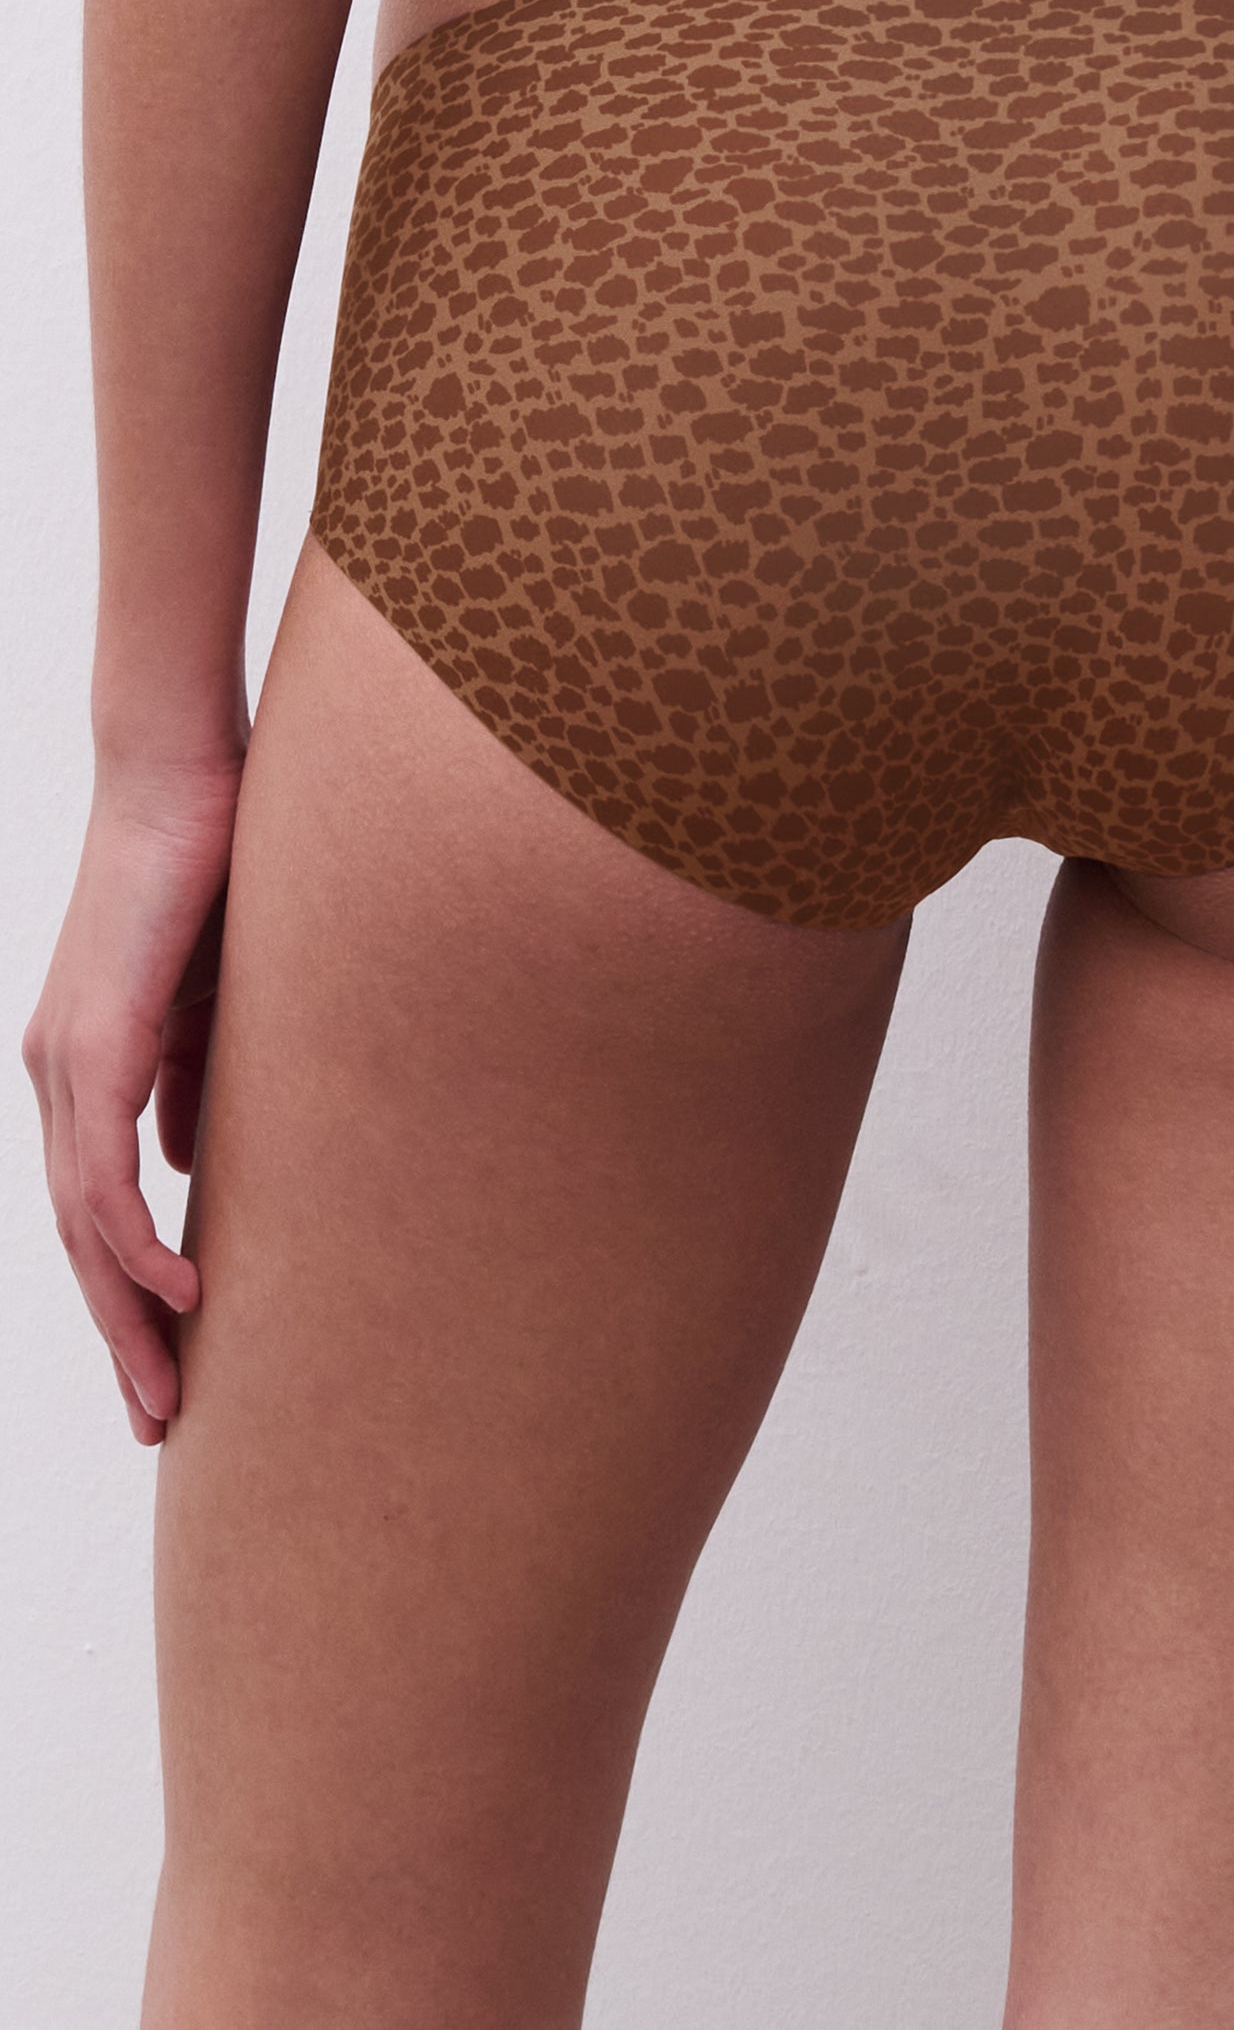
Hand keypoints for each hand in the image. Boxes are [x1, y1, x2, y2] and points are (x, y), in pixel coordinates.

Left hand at [22, 759, 240, 1444]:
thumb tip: (192, 1166)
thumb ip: (198, 1081)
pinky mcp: (89, 1041)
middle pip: (77, 1240)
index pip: (97, 1209)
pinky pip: (103, 1172)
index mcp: (86, 1067)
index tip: (172, 1364)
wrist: (184, 774)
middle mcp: (57, 1076)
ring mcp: (63, 1061)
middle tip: (160, 1419)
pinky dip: (135, 1241)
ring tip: (169, 1390)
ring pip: (80, 1225)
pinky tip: (178, 1292)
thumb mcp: (215, 1002)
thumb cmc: (216, 870)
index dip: (128, 1294)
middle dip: (121, 1339)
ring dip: (124, 1318)